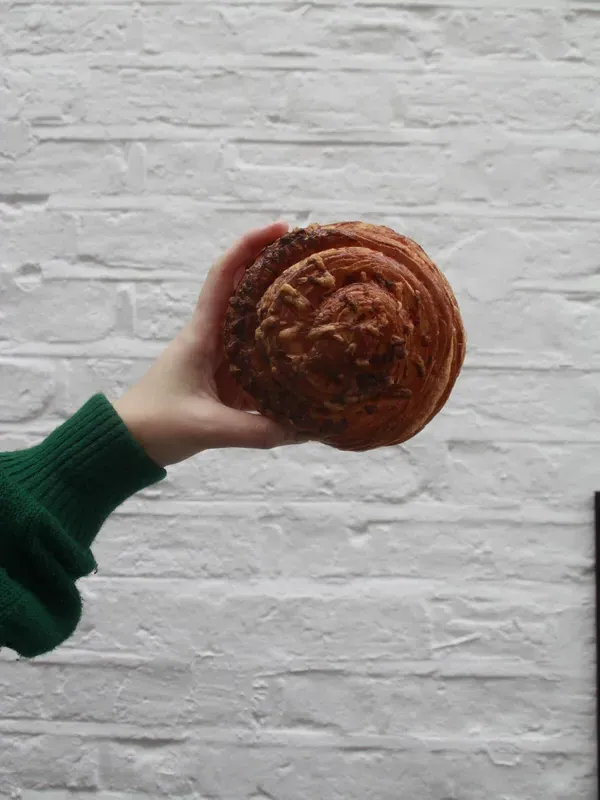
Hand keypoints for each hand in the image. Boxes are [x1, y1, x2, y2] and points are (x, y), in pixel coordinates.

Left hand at [113, 221, 297, 466]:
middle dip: (273, 267)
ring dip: (278, 306)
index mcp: (201, 335)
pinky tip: (302, 352)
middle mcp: (210, 338)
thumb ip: (257, 431)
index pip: (223, 277)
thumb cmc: (156, 424)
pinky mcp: (222, 379)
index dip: (249, 246)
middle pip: (243, 290)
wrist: (127, 443)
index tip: (281, 228)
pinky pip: (255, 355)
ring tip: (315, 296)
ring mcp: (217, 358)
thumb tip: (305, 429)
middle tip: (311, 257)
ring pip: (251, 321)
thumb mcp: (208, 427)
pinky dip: (277, 348)